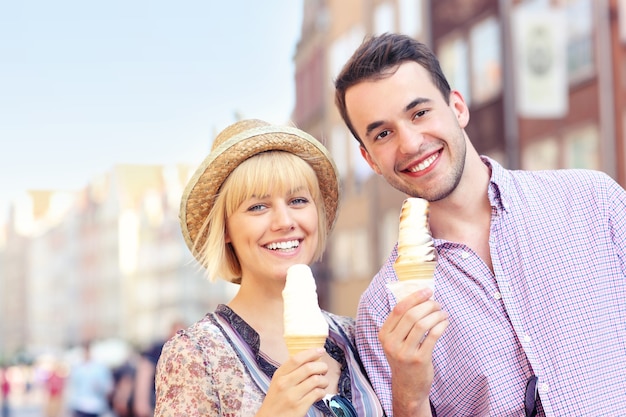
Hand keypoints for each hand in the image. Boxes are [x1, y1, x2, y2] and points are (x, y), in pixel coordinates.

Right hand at [256, 348, 327, 416]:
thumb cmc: (276, 399)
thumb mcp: (278, 382)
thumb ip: (291, 371)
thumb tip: (311, 359)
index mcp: (279, 375)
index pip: (296, 359)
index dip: (311, 353)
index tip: (320, 350)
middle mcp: (285, 384)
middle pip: (308, 368)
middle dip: (322, 366)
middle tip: (324, 369)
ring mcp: (292, 396)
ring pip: (316, 380)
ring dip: (324, 380)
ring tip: (323, 383)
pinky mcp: (299, 407)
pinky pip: (317, 394)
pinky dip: (322, 392)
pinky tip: (320, 393)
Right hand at [379, 288, 448, 416]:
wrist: (407, 387)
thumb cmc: (404, 358)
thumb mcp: (395, 341)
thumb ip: (401, 323)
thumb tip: (418, 297)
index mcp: (384, 335)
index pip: (398, 309)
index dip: (414, 297)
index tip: (427, 291)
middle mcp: (391, 343)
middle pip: (411, 315)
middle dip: (427, 305)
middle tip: (437, 303)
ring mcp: (405, 353)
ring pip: (422, 324)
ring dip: (436, 314)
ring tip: (443, 313)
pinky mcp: (420, 360)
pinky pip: (433, 336)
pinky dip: (441, 325)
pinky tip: (445, 322)